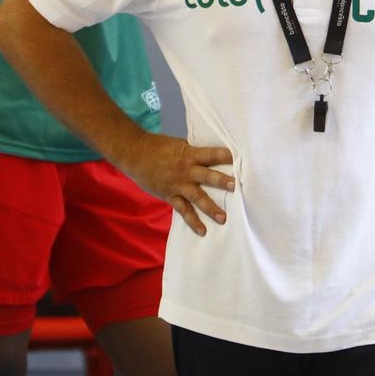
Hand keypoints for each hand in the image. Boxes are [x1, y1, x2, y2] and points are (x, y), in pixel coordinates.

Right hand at [115, 132, 233, 236]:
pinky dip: (193, 222)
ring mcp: (178, 185)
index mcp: (189, 154)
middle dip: (221, 181)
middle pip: (207, 176)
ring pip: (197, 197)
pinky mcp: (170, 196)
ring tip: (223, 218)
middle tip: (235, 187)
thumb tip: (210, 156)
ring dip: (211, 208)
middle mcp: (186, 170)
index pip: (211, 154)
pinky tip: (202, 231)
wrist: (135, 154)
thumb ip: (193, 153)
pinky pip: (183, 211)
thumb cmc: (157, 146)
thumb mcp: (178, 145)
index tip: (239, 158)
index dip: (225, 155)